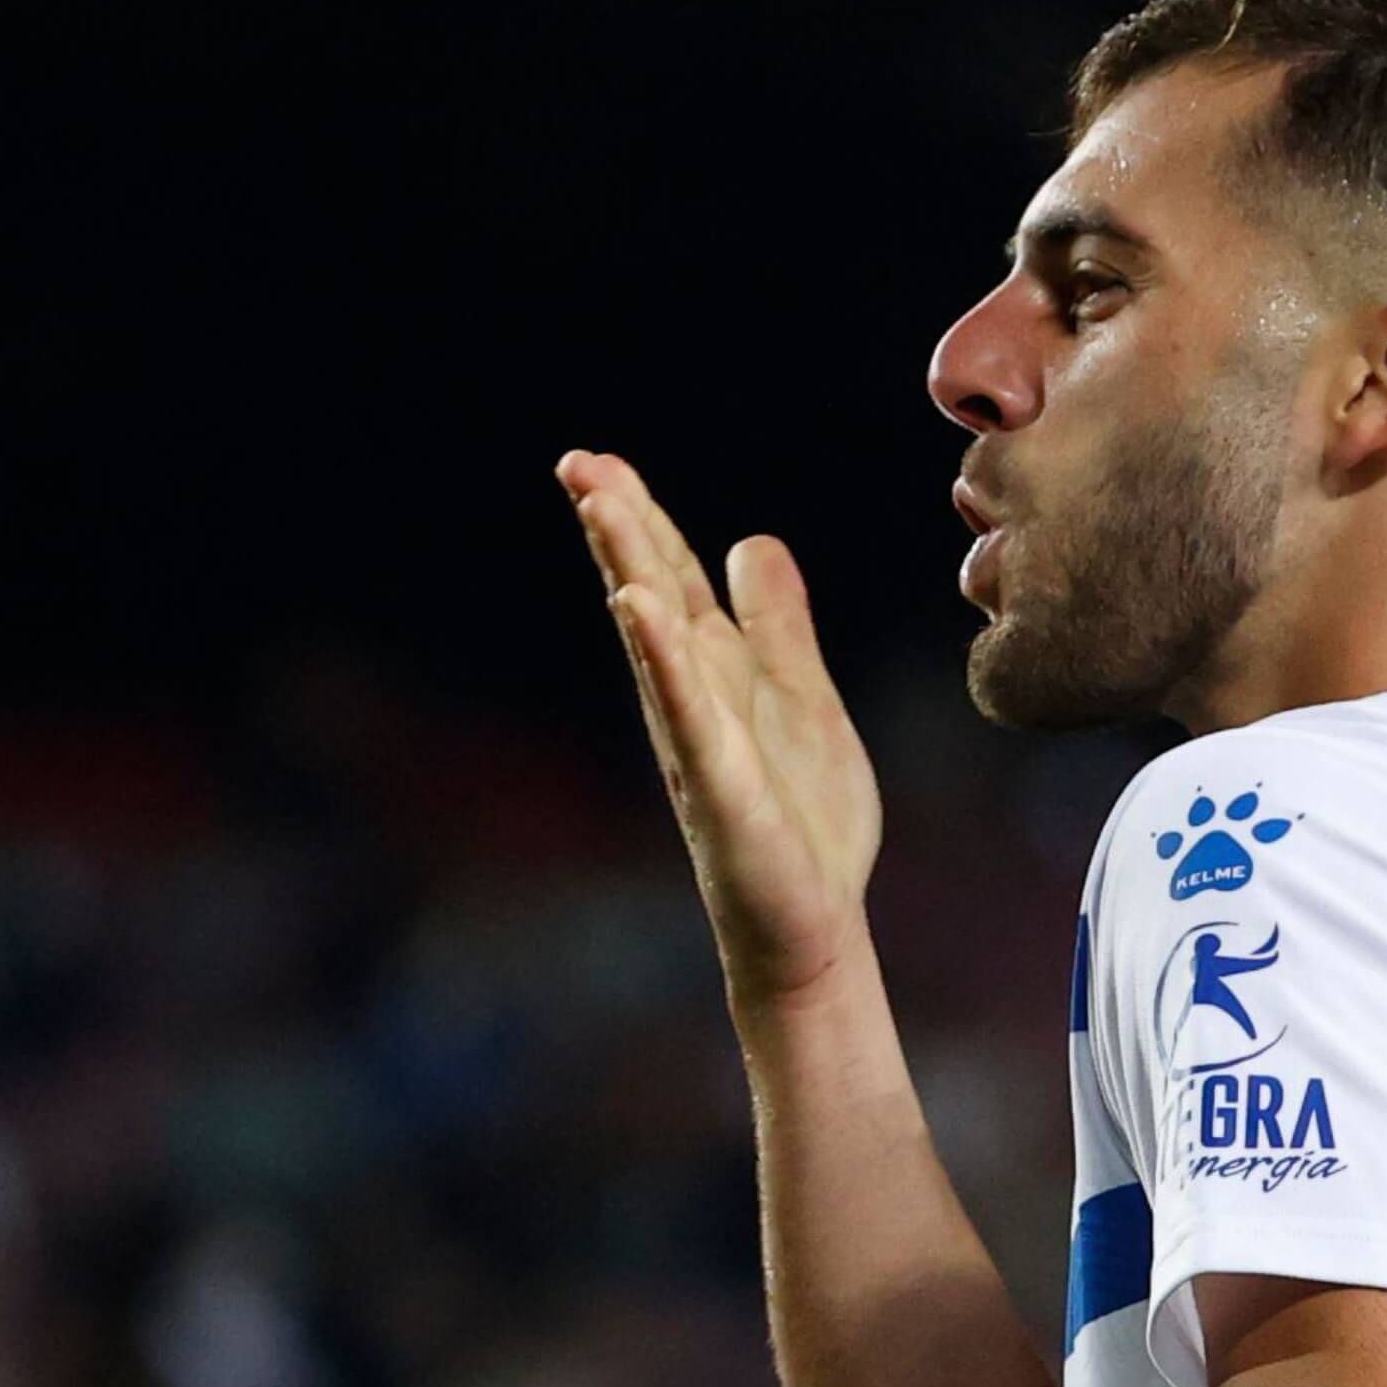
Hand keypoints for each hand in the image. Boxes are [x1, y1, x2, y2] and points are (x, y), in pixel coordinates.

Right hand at [557, 450, 883, 1008]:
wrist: (812, 925)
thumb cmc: (803, 823)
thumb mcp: (802, 696)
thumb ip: (776, 624)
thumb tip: (751, 540)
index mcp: (713, 674)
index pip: (671, 580)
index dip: (639, 519)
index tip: (598, 461)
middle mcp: (691, 698)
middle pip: (649, 592)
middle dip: (616, 525)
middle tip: (575, 461)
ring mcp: (698, 738)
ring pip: (655, 637)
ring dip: (626, 566)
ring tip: (598, 503)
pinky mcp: (718, 784)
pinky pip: (686, 708)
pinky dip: (660, 653)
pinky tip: (637, 603)